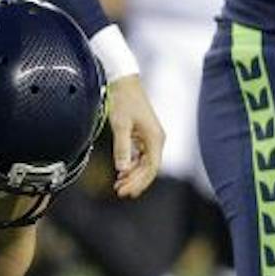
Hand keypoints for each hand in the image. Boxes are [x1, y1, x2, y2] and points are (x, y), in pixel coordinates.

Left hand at [104, 75, 163, 198]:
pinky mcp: (143, 136)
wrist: (124, 82)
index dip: (139, 182)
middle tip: (120, 192)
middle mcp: (156, 140)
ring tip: (118, 185)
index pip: (151, 168)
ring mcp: (150, 138)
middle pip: (149, 169)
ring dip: (132, 176)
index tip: (126, 191)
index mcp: (155, 138)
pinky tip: (121, 173)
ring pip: (144, 164)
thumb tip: (122, 169)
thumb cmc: (124, 101)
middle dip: (135, 182)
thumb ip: (122, 147)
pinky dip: (131, 166)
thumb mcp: (120, 124)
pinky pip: (140, 156)